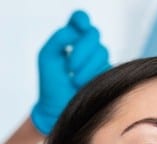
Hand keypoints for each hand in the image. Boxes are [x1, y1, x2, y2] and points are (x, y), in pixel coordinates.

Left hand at [31, 10, 109, 134]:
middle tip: (70, 66)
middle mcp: (86, 48)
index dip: (81, 19)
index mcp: (70, 39)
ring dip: (87, 66)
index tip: (79, 25)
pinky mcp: (107, 74)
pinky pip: (108, 66)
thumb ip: (59, 38)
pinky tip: (83, 85)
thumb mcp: (48, 57)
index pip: (80, 20)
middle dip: (82, 49)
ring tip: (75, 81)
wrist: (59, 111)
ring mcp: (98, 61)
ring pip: (102, 51)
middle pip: (93, 34)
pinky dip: (93, 75)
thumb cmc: (51, 85)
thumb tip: (76, 31)